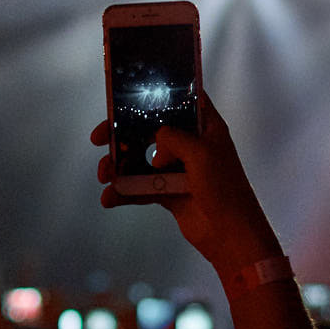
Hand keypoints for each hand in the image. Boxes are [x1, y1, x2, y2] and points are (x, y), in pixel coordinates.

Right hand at [91, 92, 280, 276]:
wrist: (231, 235)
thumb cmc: (225, 190)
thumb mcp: (201, 154)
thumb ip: (174, 138)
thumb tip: (155, 145)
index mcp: (206, 127)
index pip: (181, 99)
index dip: (157, 93)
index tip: (127, 95)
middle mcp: (191, 144)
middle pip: (150, 129)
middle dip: (122, 133)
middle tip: (99, 138)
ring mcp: (178, 169)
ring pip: (141, 160)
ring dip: (119, 166)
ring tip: (103, 175)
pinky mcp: (169, 192)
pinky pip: (141, 187)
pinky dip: (124, 192)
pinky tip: (109, 198)